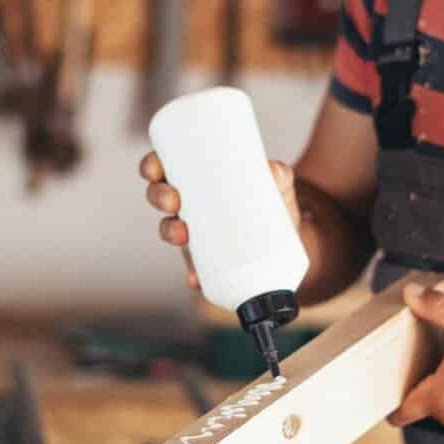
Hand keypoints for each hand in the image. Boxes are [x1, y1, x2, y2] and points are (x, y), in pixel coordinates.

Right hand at [139, 151, 300, 290]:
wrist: (290, 238)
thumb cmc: (274, 202)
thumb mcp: (278, 184)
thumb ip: (279, 173)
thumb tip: (272, 170)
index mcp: (198, 179)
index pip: (165, 167)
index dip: (152, 166)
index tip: (155, 169)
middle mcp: (191, 206)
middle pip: (161, 197)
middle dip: (158, 197)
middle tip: (173, 201)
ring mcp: (197, 234)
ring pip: (170, 230)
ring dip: (169, 231)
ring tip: (182, 235)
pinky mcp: (208, 261)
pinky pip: (194, 269)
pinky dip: (193, 274)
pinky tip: (195, 278)